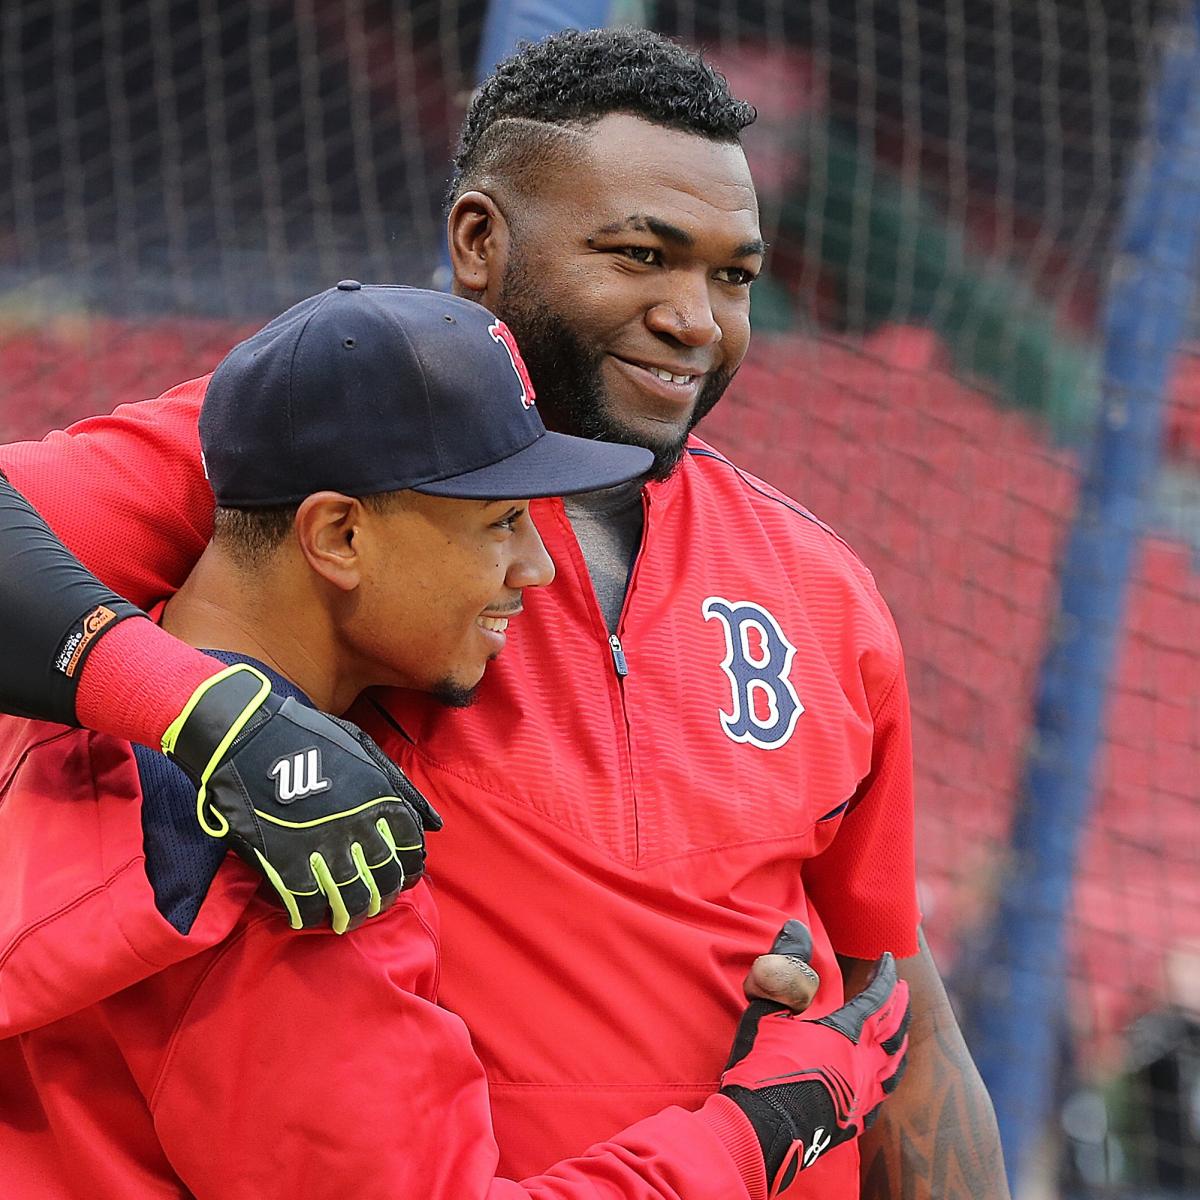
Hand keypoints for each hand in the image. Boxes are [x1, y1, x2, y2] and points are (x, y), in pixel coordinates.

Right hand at [162, 663, 441, 932]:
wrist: (246, 737)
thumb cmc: (309, 737)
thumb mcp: (366, 749)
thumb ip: (402, 788)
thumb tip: (435, 825)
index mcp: (382, 799)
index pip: (411, 849)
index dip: (410, 868)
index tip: (403, 876)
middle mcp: (359, 828)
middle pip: (385, 878)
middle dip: (384, 896)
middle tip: (375, 902)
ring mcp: (322, 848)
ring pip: (351, 898)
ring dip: (353, 913)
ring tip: (347, 916)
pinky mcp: (285, 862)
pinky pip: (307, 904)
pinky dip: (312, 916)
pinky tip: (311, 915)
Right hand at [720, 924, 909, 1195]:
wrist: (759, 1129)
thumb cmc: (762, 1065)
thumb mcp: (767, 1007)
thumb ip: (785, 964)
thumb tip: (796, 926)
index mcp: (846, 1034)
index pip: (878, 998)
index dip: (886, 976)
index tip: (889, 958)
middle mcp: (863, 1064)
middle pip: (895, 1031)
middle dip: (901, 1007)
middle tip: (903, 991)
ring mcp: (861, 1097)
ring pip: (895, 1067)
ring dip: (900, 1043)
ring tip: (900, 1033)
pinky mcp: (852, 1123)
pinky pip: (881, 1099)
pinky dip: (886, 1081)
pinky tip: (880, 1082)